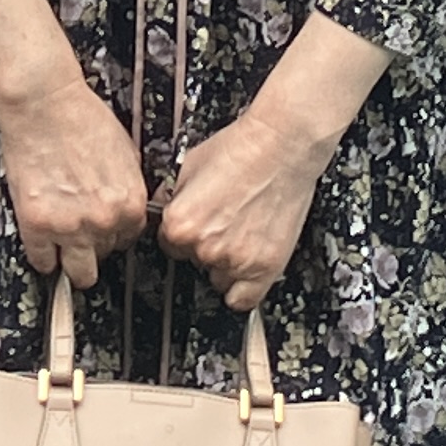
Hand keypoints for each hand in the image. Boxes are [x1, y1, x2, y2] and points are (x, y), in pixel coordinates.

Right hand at [0, 59, 152, 288]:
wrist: (43, 103)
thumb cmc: (81, 116)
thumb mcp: (125, 151)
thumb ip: (127, 187)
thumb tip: (122, 205)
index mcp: (131, 202)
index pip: (129, 239)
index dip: (113, 232)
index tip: (101, 229)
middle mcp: (105, 219)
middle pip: (105, 256)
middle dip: (93, 245)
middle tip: (80, 231)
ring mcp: (71, 226)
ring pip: (78, 272)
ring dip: (71, 263)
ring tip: (63, 250)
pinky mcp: (38, 225)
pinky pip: (42, 261)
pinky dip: (42, 256)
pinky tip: (42, 244)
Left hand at [160, 101, 338, 310]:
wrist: (282, 145)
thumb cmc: (240, 148)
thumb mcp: (187, 165)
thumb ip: (170, 197)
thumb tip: (162, 211)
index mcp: (179, 224)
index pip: (168, 244)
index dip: (183, 231)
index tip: (196, 223)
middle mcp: (204, 247)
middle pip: (193, 262)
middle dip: (204, 244)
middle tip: (223, 221)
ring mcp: (236, 260)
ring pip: (218, 279)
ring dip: (225, 263)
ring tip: (240, 232)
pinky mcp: (265, 267)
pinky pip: (244, 300)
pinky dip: (243, 289)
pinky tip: (245, 267)